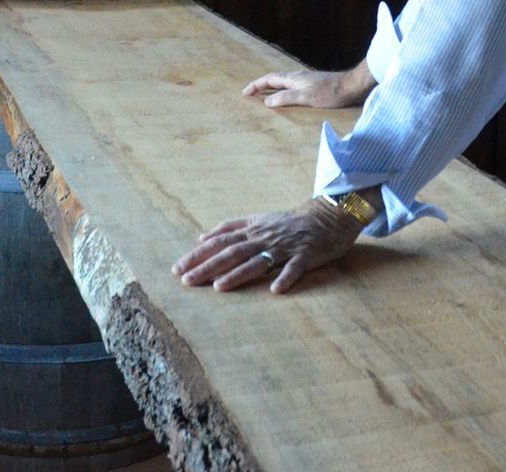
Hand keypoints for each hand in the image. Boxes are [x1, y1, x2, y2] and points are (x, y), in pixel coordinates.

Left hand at [171, 199, 363, 293]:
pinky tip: (275, 290)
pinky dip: (286, 278)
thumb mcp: (258, 219)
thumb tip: (201, 236)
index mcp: (253, 229)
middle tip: (187, 281)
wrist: (328, 214)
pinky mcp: (306, 255)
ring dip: (239, 274)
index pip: (220, 242)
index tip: (177, 269)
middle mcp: (265, 237)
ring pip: (259, 260)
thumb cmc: (290, 221)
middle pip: (233, 252)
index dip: (198, 255)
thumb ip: (231, 227)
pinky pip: (295, 267)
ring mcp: (285, 246)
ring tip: (220, 287)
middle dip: (209, 266)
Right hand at [242, 61, 374, 109]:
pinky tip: (289, 96)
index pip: (269, 79)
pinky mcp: (314, 84)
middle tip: (251, 93)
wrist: (351, 86)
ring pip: (284, 82)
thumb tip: (267, 101)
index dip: (256, 85)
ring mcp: (307, 79)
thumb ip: (286, 98)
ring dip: (273, 87)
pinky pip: (292, 85)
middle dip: (261, 85)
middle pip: (275, 79)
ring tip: (265, 94)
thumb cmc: (330, 93)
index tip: (244, 92)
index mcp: (294, 78)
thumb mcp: (306, 98)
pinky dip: (284, 90)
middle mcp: (298, 77)